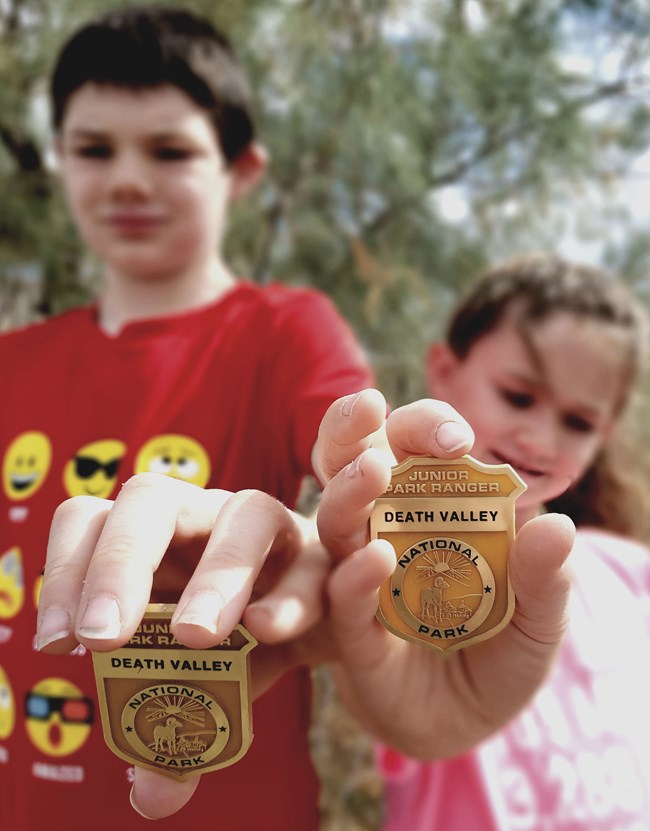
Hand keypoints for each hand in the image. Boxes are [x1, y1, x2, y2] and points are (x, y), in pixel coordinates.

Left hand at [37, 474, 330, 816]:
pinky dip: (288, 597)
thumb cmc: (232, 641)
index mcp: (147, 537)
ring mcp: (263, 522)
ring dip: (217, 574)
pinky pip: (309, 562)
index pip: (89, 521)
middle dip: (121, 564)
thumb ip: (174, 734)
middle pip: (149, 499)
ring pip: (243, 514)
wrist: (309, 617)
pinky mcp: (318, 550)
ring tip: (196, 636)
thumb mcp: (194, 685)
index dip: (64, 571)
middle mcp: (199, 514)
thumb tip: (150, 795)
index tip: (54, 646)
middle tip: (102, 639)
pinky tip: (266, 632)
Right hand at [315, 389, 573, 757]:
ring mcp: (358, 576)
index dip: (428, 427)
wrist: (465, 726)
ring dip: (346, 493)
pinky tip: (373, 563)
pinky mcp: (348, 633)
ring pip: (336, 520)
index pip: (416, 447)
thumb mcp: (538, 620)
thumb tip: (557, 526)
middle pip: (355, 463)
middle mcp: (384, 529)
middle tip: (366, 408)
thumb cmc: (500, 654)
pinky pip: (343, 599)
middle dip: (351, 430)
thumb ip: (547, 580)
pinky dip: (355, 578)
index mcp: (429, 507)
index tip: (456, 438)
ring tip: (369, 475)